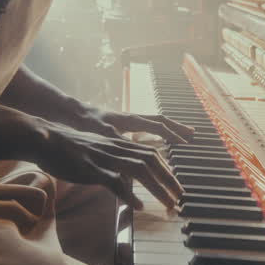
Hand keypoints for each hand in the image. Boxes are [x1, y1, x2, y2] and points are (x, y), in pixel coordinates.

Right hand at [29, 119, 184, 211]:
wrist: (44, 138)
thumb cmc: (67, 147)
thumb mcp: (95, 151)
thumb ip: (111, 162)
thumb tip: (122, 179)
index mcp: (117, 143)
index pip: (149, 152)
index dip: (166, 167)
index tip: (176, 183)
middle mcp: (115, 147)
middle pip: (151, 159)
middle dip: (169, 178)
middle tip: (181, 196)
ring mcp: (104, 156)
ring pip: (139, 169)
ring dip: (157, 187)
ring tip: (168, 202)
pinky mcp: (90, 167)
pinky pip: (114, 180)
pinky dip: (128, 193)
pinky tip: (138, 205)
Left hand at [67, 106, 195, 145]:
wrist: (72, 112)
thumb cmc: (85, 123)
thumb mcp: (101, 135)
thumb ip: (118, 144)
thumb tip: (134, 153)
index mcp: (130, 120)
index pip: (158, 125)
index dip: (172, 134)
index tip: (185, 142)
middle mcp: (132, 117)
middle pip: (161, 120)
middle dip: (177, 127)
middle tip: (192, 135)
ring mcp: (128, 119)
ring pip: (155, 122)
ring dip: (170, 128)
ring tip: (183, 136)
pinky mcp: (123, 124)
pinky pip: (147, 126)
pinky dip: (158, 131)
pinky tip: (159, 140)